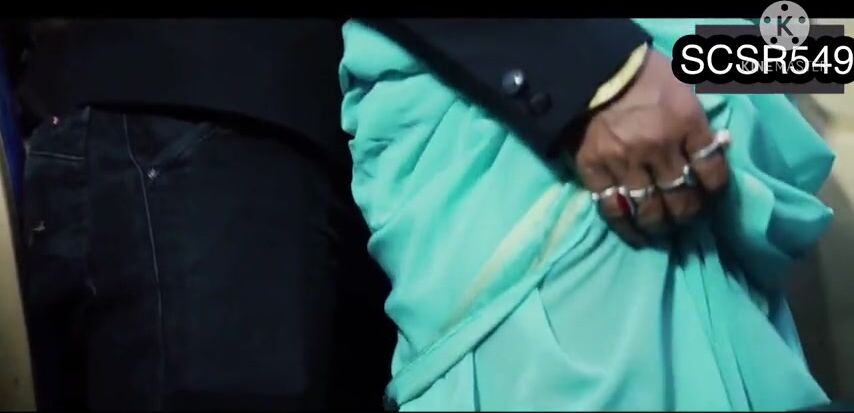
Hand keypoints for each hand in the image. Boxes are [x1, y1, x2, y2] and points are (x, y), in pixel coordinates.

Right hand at [574, 48, 729, 246]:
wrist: (589, 68)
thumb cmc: (642, 74)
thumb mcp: (683, 86)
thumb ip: (699, 120)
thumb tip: (718, 146)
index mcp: (686, 123)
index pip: (712, 170)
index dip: (716, 189)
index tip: (711, 194)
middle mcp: (659, 148)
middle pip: (683, 198)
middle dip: (689, 213)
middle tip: (687, 216)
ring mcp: (625, 162)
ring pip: (650, 210)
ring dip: (661, 225)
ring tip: (663, 230)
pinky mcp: (594, 170)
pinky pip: (613, 209)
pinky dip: (627, 228)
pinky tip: (636, 237)